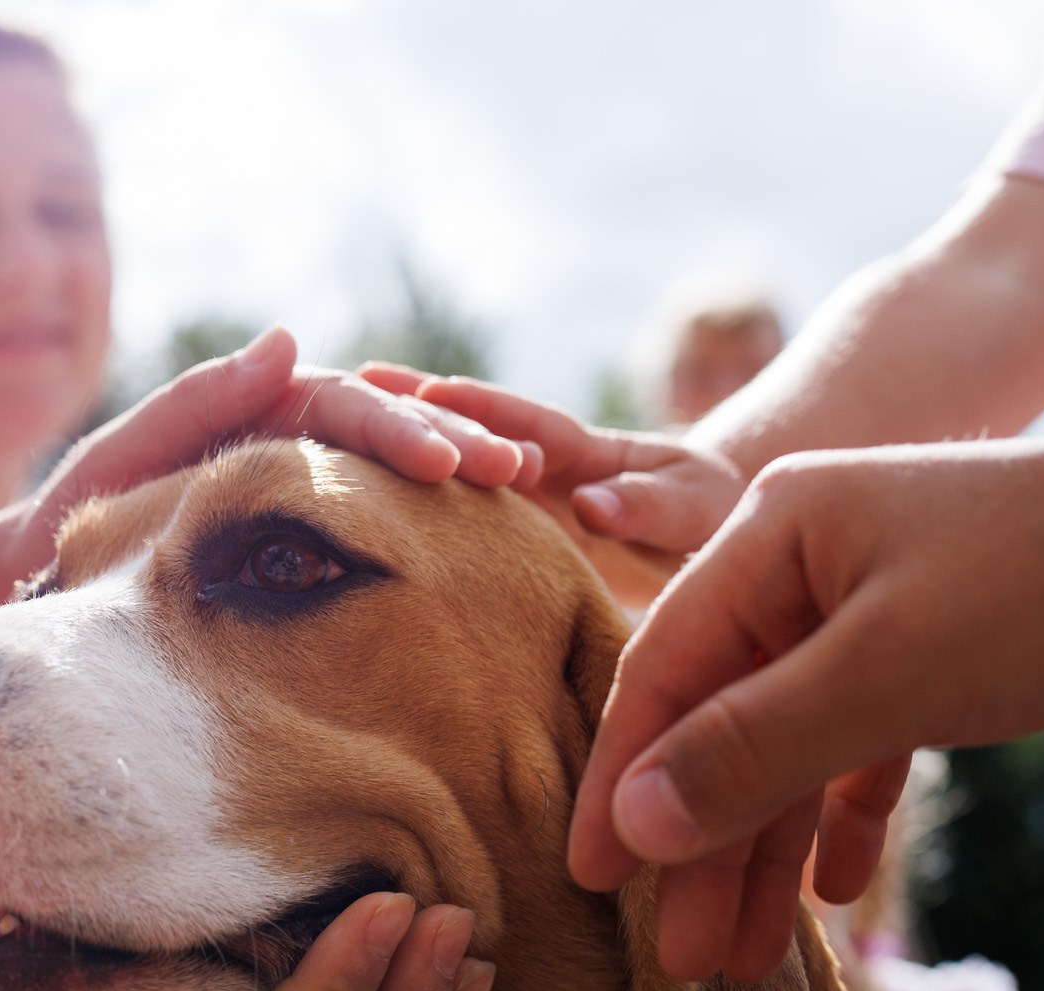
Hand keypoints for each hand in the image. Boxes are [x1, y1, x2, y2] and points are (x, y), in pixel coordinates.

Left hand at [36, 330, 532, 539]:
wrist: (44, 591)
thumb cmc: (70, 529)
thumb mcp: (119, 461)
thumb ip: (193, 404)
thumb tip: (288, 340)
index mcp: (254, 416)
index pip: (341, 412)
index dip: (400, 432)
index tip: (450, 463)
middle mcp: (288, 441)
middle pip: (386, 433)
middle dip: (455, 444)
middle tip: (519, 470)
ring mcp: (304, 491)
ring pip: (397, 476)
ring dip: (462, 478)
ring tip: (530, 487)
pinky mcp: (311, 543)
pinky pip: (386, 526)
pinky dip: (440, 527)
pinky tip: (493, 538)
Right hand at [357, 364, 741, 603]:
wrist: (714, 551)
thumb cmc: (715, 523)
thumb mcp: (698, 509)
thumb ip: (649, 504)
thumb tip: (589, 505)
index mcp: (589, 451)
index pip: (528, 422)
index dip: (481, 408)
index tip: (428, 394)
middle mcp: (545, 467)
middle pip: (474, 432)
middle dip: (417, 409)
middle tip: (352, 386)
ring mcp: (526, 505)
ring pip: (454, 474)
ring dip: (401, 452)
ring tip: (328, 436)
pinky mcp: (516, 547)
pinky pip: (458, 527)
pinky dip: (411, 511)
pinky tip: (354, 512)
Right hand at [570, 439, 1043, 981]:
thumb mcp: (882, 676)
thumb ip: (750, 750)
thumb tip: (632, 823)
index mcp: (771, 535)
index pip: (661, 670)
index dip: (620, 781)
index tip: (590, 881)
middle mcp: (805, 565)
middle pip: (725, 720)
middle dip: (704, 843)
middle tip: (680, 958)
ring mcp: (870, 605)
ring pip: (793, 743)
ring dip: (768, 849)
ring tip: (742, 959)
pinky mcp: (934, 648)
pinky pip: (860, 741)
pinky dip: (843, 814)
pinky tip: (833, 891)